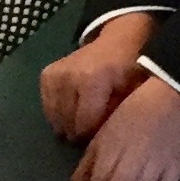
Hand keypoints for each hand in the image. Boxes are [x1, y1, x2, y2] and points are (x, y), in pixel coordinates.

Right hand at [39, 15, 151, 142]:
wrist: (116, 41)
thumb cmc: (127, 68)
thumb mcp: (132, 92)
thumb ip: (116, 115)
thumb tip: (101, 139)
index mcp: (93, 79)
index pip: (84, 124)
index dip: (92, 135)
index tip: (100, 134)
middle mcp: (70, 76)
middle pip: (68, 124)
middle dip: (79, 132)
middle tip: (91, 127)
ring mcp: (56, 74)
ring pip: (55, 118)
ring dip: (67, 124)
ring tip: (81, 119)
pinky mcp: (47, 74)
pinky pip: (47, 107)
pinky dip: (57, 113)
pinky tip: (71, 109)